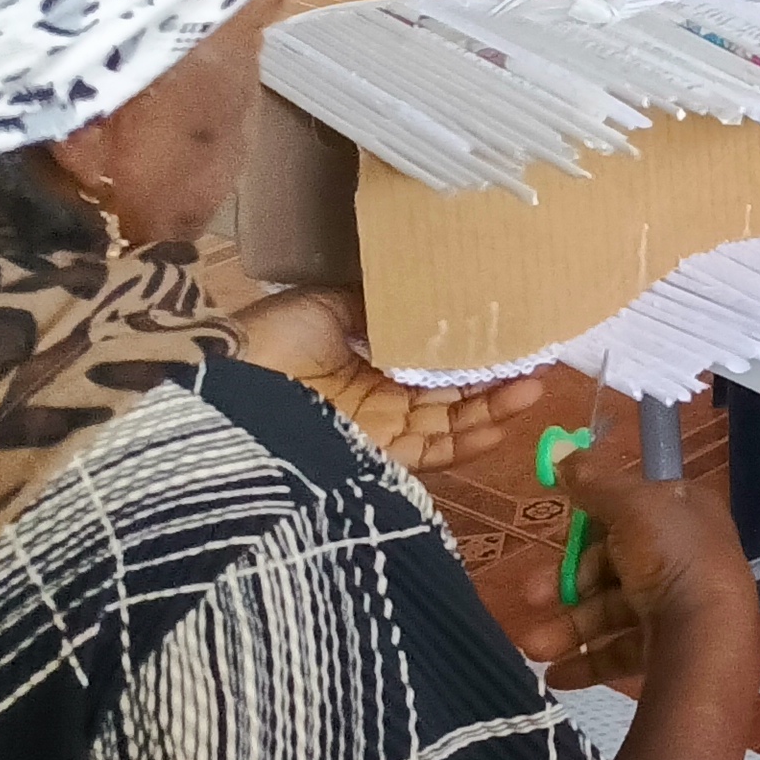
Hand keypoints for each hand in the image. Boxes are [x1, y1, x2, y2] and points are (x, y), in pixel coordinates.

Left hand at [232, 286, 543, 473]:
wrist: (220, 383)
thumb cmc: (268, 337)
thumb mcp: (328, 305)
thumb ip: (381, 307)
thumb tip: (428, 299)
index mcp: (366, 362)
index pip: (432, 361)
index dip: (473, 351)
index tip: (513, 331)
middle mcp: (378, 401)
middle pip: (450, 396)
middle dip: (496, 381)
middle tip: (539, 359)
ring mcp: (377, 434)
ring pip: (450, 426)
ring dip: (494, 410)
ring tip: (534, 387)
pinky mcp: (373, 460)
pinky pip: (431, 454)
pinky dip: (469, 441)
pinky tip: (500, 422)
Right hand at [478, 445, 758, 690]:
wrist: (706, 634)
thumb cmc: (671, 556)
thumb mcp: (631, 505)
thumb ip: (595, 482)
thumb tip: (563, 451)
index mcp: (686, 513)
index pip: (629, 512)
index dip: (590, 526)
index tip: (556, 539)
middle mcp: (686, 555)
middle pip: (614, 565)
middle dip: (568, 583)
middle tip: (532, 596)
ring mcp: (680, 604)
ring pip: (612, 612)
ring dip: (569, 628)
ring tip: (534, 647)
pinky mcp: (671, 647)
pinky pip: (621, 652)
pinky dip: (587, 661)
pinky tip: (555, 673)